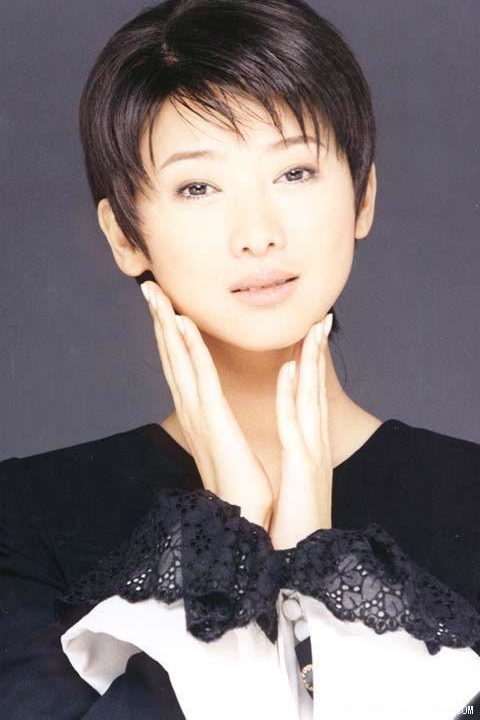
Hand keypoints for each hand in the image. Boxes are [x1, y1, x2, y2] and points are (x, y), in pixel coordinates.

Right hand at [140, 281, 273, 528]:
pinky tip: (181, 322)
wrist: (243, 519)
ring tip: (156, 293)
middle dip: (159, 320)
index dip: (170, 334)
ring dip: (166, 324)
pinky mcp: (211, 420)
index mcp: (199, 414)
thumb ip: (218, 427)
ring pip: (178, 358)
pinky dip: (188, 347)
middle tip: (148, 287)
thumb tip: (216, 415)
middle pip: (171, 355)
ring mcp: (198, 413)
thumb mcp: (227, 447)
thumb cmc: (240, 487)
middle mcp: (191, 409)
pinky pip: (199, 375)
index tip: (165, 306)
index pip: (181, 365)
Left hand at [268, 313, 333, 549]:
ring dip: (313, 360)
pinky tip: (292, 370)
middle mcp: (312, 445)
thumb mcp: (291, 485)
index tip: (306, 334)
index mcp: (306, 447)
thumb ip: (291, 462)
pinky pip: (296, 425)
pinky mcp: (303, 468)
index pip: (307, 397)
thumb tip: (283, 444)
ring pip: (311, 398)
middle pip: (315, 390)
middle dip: (318, 352)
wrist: (296, 564)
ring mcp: (311, 454)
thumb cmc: (289, 526)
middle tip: (319, 316)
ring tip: (314, 327)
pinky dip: (294, 396)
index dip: (309, 364)